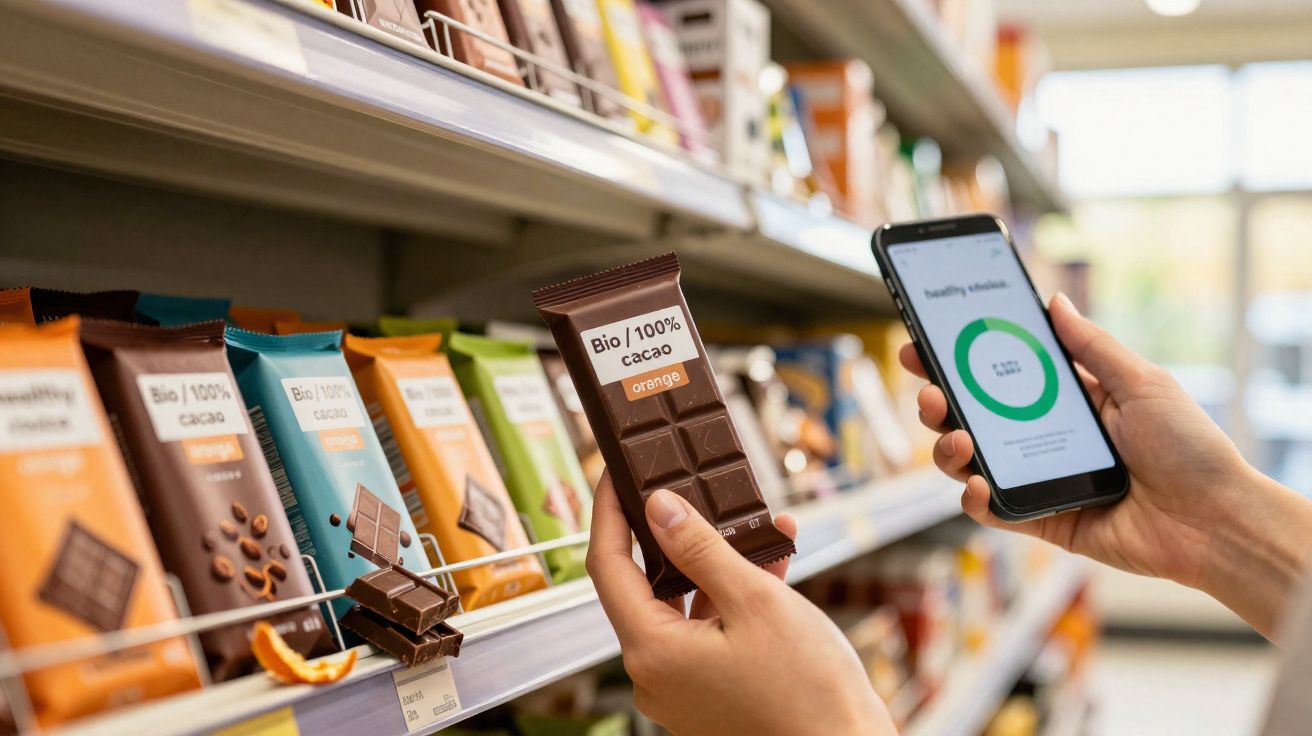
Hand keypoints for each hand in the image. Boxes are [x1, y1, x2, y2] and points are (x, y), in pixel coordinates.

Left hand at [587, 474, 894, 734]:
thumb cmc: (808, 691)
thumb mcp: (754, 600)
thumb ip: (700, 549)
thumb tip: (659, 507)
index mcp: (652, 651)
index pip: (607, 566)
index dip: (609, 513)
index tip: (615, 474)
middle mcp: (655, 674)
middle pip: (646, 585)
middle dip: (678, 534)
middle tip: (688, 488)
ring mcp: (680, 687)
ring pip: (685, 605)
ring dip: (717, 563)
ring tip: (756, 524)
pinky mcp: (706, 692)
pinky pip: (708, 630)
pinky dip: (732, 597)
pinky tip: (772, 563)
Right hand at [903, 293, 1311, 636]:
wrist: (1216, 521)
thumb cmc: (1190, 448)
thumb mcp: (1142, 383)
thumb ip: (1092, 346)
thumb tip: (1053, 301)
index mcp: (1065, 400)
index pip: (998, 375)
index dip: (956, 361)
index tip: (922, 344)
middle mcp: (1043, 438)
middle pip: (971, 417)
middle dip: (938, 402)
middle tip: (928, 391)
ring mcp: (1038, 479)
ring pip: (971, 462)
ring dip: (948, 449)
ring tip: (958, 440)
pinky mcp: (1042, 520)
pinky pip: (993, 511)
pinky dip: (974, 499)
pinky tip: (977, 484)